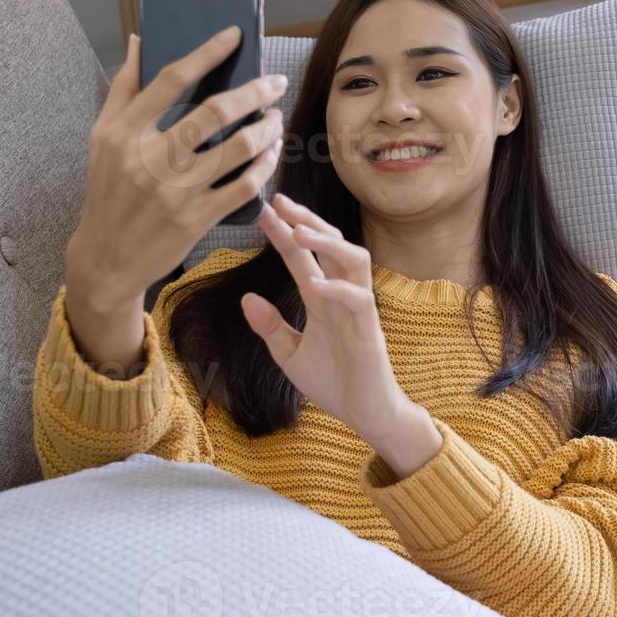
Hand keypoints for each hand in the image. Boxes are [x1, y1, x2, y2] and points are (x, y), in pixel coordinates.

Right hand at [66, 28, 287, 307]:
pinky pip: (245, 186)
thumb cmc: (107, 191)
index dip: (207, 52)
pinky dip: (264, 165)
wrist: (107, 257)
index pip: (171, 79)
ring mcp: (176, 190)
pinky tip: (270, 153)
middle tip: (275, 82)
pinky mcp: (197, 218)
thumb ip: (124, 88)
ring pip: (238, 147)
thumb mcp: (102, 138)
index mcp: (125, 131)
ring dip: (267, 128)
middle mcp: (151, 158)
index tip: (234, 35)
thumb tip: (141, 40)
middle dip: (255, 91)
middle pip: (215, 111)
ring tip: (275, 118)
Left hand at [239, 193, 418, 450]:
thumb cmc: (334, 381)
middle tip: (281, 203)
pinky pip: (359, 299)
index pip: (301, 257)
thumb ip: (270, 327)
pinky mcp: (369, 329)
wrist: (364, 413)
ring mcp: (358, 309)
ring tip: (299, 232)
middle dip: (307, 220)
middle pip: (331, 244)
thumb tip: (247, 298)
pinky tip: (315, 284)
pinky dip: (338, 289)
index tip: (263, 211)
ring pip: (353, 259)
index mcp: (321, 298)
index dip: (283, 233)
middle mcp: (340, 295)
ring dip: (327, 243)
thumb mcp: (289, 355)